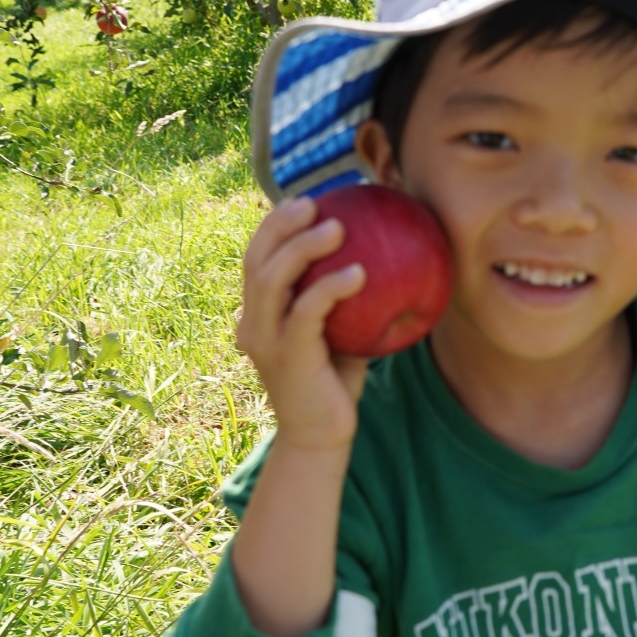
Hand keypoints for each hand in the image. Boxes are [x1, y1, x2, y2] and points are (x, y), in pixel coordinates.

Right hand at [233, 196, 370, 449]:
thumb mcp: (338, 331)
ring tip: (338, 227)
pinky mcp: (287, 356)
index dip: (274, 225)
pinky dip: (332, 287)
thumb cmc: (334, 382)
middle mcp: (253, 322)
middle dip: (280, 225)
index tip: (305, 200)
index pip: (256, 258)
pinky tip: (360, 273)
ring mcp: (265, 339)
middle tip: (314, 203)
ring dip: (304, 248)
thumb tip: (383, 256)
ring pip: (273, 279)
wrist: (320, 435)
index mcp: (258, 313)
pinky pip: (307, 312)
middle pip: (256, 260)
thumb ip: (344, 299)